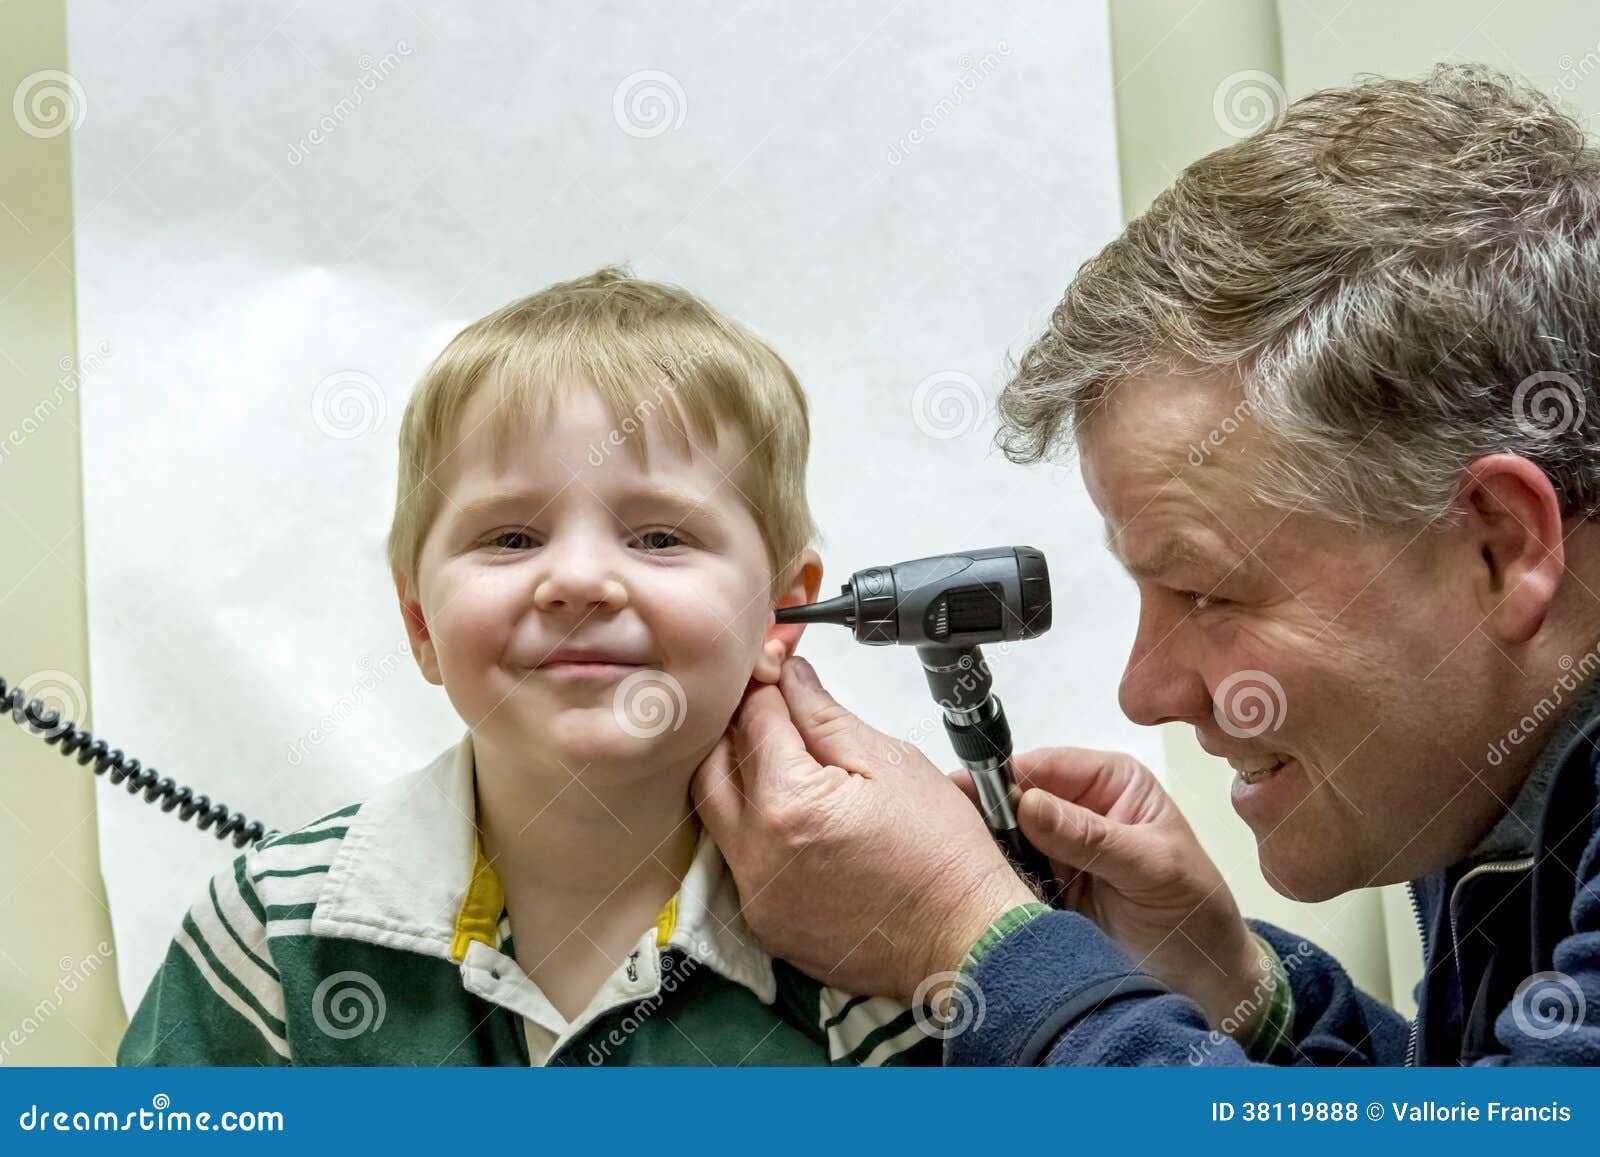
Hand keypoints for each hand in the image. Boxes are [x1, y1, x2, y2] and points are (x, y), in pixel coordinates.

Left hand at [692, 656, 1036, 1002]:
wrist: (965, 938)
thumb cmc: (941, 854)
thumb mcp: (890, 762)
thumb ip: (826, 715)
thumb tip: (791, 678)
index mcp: (788, 806)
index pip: (754, 722)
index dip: (768, 686)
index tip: (779, 670)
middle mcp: (757, 855)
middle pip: (713, 767)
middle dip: (737, 731)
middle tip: (773, 712)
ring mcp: (756, 896)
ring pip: (717, 817)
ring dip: (739, 781)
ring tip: (781, 761)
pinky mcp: (765, 923)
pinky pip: (737, 862)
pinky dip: (753, 831)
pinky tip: (789, 817)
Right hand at [952, 747, 1270, 1038]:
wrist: (1201, 983)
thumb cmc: (1192, 915)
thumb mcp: (1152, 869)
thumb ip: (1092, 838)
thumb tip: (1027, 803)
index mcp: (1109, 781)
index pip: (1043, 766)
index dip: (999, 778)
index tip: (959, 796)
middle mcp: (1076, 807)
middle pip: (1011, 800)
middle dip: (983, 818)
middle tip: (949, 839)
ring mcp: (1054, 850)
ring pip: (999, 840)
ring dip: (981, 856)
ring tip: (954, 872)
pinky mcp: (1040, 888)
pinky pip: (1002, 879)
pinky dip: (987, 888)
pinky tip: (969, 897)